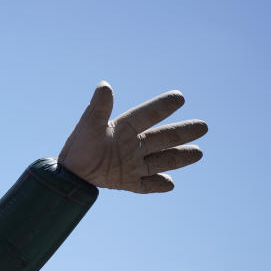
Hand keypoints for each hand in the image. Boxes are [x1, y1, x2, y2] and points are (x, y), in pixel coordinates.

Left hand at [58, 82, 207, 192]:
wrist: (67, 174)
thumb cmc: (78, 147)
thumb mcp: (88, 126)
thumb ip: (98, 108)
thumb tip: (105, 85)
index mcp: (123, 129)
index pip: (147, 115)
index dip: (162, 107)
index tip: (179, 97)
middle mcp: (131, 145)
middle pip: (161, 138)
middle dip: (182, 133)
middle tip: (203, 126)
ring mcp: (131, 164)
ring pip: (160, 160)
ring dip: (178, 157)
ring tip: (198, 153)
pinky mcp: (126, 182)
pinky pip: (145, 185)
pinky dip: (157, 185)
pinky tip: (170, 184)